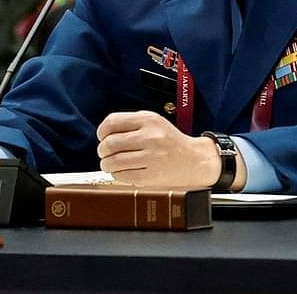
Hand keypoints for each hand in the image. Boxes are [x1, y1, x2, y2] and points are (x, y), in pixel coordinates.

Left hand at [95, 110, 221, 186]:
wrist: (195, 160)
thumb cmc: (171, 142)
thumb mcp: (154, 123)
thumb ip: (131, 123)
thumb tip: (105, 132)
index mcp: (149, 120)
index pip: (112, 122)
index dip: (102, 131)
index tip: (102, 137)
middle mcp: (150, 137)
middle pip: (110, 143)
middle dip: (103, 150)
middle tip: (105, 153)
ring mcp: (151, 157)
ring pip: (113, 161)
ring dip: (107, 164)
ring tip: (110, 164)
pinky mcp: (151, 175)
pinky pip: (123, 175)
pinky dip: (117, 175)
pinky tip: (122, 172)